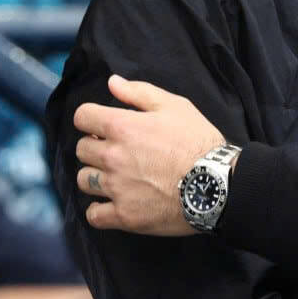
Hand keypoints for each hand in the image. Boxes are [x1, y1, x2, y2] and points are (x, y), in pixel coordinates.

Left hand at [74, 75, 223, 235]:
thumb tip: (112, 83)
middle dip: (96, 146)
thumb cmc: (198, 141)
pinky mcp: (123, 215)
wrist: (217, 183)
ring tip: (118, 176)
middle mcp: (112, 157)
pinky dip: (100, 209)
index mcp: (123, 127)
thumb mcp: (176, 106)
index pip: (83, 117)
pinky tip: (115, 201)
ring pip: (84, 180)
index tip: (104, 125)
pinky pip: (93, 214)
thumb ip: (140, 92)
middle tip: (118, 150)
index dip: (92, 118)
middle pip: (80, 149)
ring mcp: (116, 188)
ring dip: (97, 176)